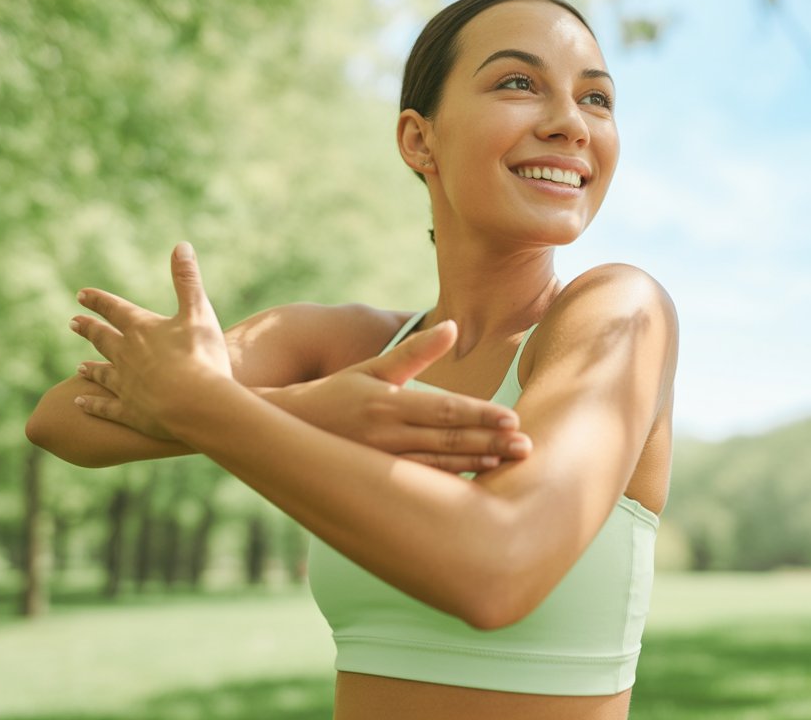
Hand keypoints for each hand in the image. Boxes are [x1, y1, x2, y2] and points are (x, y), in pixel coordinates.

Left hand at [68, 242, 231, 436]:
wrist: (195, 403)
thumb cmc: (201, 355)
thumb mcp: (198, 312)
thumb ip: (188, 280)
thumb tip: (181, 245)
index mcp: (142, 328)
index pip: (115, 309)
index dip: (99, 301)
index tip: (81, 295)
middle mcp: (126, 355)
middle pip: (103, 339)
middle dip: (89, 329)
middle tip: (72, 323)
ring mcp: (125, 385)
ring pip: (102, 373)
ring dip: (91, 368)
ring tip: (78, 366)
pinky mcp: (129, 412)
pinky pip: (105, 407)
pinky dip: (92, 404)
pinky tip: (79, 402)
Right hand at [271, 320, 531, 473]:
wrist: (284, 430)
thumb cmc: (333, 394)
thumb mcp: (372, 367)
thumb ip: (416, 351)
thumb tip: (453, 326)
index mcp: (388, 404)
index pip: (444, 411)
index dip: (479, 416)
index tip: (511, 419)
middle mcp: (387, 436)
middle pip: (448, 440)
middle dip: (490, 443)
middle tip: (526, 446)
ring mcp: (382, 463)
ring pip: (439, 466)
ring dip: (476, 464)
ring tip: (508, 462)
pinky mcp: (379, 481)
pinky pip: (422, 484)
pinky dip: (451, 483)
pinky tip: (476, 481)